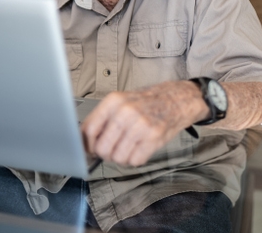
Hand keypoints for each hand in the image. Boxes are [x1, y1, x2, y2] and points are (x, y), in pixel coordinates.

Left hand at [81, 81, 206, 166]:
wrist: (175, 100)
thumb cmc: (146, 103)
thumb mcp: (121, 102)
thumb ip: (103, 119)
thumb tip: (86, 142)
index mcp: (114, 101)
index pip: (89, 129)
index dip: (87, 144)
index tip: (89, 150)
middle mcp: (126, 112)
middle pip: (102, 148)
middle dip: (106, 153)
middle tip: (114, 148)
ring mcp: (141, 125)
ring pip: (118, 157)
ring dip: (122, 157)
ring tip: (129, 146)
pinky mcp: (154, 138)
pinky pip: (134, 161)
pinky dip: (136, 159)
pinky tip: (140, 148)